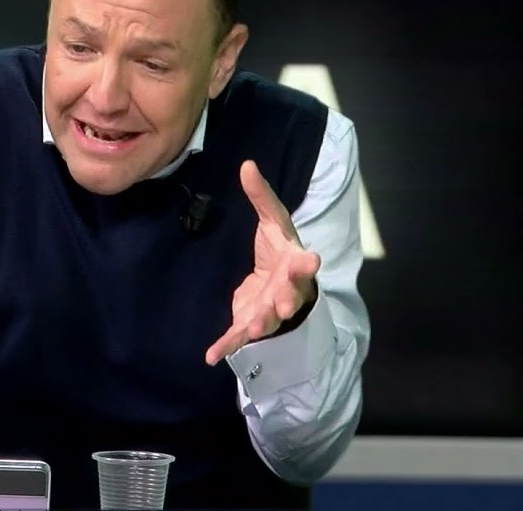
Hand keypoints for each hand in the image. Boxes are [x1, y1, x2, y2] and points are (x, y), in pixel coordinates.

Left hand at [205, 160, 320, 365]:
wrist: (281, 286)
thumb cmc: (280, 253)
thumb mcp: (272, 222)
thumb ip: (260, 197)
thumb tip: (246, 164)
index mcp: (293, 264)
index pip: (302, 263)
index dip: (306, 263)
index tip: (312, 260)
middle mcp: (285, 291)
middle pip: (288, 296)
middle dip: (286, 300)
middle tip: (284, 304)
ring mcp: (268, 310)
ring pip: (267, 319)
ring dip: (260, 323)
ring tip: (253, 328)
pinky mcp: (249, 323)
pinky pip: (237, 337)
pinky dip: (226, 347)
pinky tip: (211, 356)